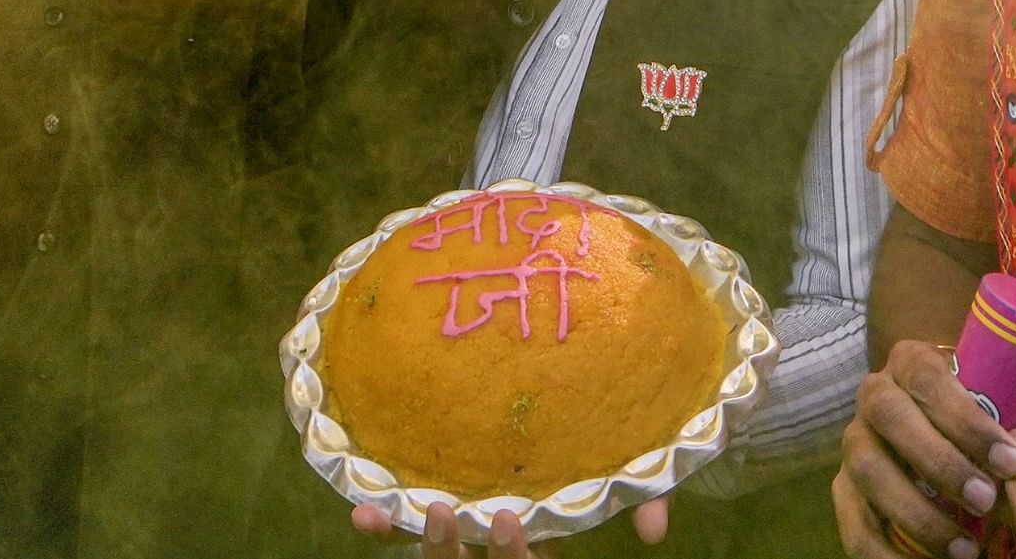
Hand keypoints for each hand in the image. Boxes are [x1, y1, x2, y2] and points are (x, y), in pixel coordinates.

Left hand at [354, 496, 665, 550]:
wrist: (549, 467)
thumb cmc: (592, 474)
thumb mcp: (610, 492)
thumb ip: (639, 504)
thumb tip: (656, 532)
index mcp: (533, 555)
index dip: (511, 555)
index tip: (507, 519)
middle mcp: (493, 557)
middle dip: (450, 549)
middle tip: (444, 511)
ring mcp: (464, 548)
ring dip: (413, 540)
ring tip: (390, 512)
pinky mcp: (438, 528)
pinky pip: (406, 533)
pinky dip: (384, 525)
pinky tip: (360, 513)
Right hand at [834, 336, 1015, 558]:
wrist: (932, 424)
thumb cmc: (975, 417)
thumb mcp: (993, 407)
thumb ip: (1009, 426)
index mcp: (911, 363)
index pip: (930, 379)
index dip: (968, 421)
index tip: (1009, 461)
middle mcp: (874, 395)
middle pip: (891, 418)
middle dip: (941, 463)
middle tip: (986, 501)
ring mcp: (854, 442)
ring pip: (868, 470)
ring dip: (917, 513)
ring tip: (965, 549)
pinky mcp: (843, 489)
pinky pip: (854, 524)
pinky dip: (884, 554)